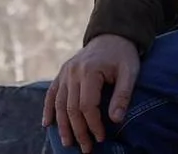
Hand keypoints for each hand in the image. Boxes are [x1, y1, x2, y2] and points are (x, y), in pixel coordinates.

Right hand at [42, 34, 139, 152]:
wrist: (112, 35)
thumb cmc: (123, 55)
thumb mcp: (130, 72)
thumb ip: (123, 95)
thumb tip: (116, 120)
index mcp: (90, 71)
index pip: (87, 105)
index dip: (93, 124)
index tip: (101, 138)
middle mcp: (73, 71)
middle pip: (71, 108)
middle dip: (78, 131)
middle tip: (86, 149)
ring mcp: (65, 72)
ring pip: (59, 103)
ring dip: (63, 126)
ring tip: (68, 143)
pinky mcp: (62, 73)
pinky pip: (52, 93)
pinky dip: (48, 109)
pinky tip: (47, 124)